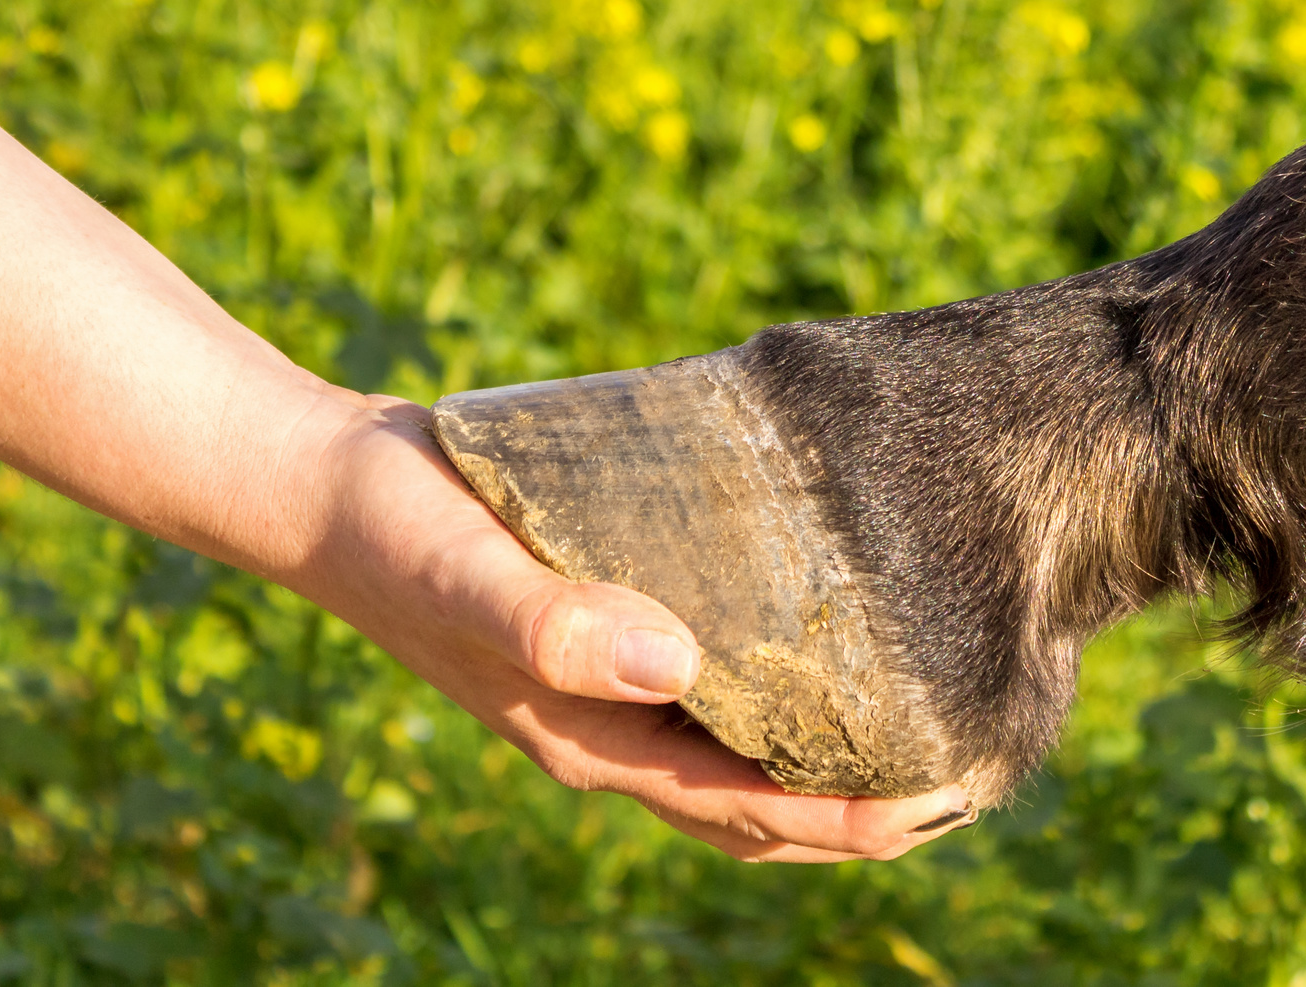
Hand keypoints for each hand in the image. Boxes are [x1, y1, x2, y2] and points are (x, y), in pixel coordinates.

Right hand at [285, 394, 975, 861]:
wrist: (331, 487)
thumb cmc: (399, 532)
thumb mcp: (473, 576)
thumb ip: (558, 624)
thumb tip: (675, 666)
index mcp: (590, 741)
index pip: (747, 808)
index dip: (846, 817)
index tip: (944, 798)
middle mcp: (609, 728)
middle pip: (758, 800)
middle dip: (861, 805)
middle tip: (973, 767)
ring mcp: (608, 684)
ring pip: (742, 746)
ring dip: (828, 751)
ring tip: (925, 712)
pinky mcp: (609, 623)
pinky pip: (715, 678)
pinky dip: (779, 680)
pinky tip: (827, 628)